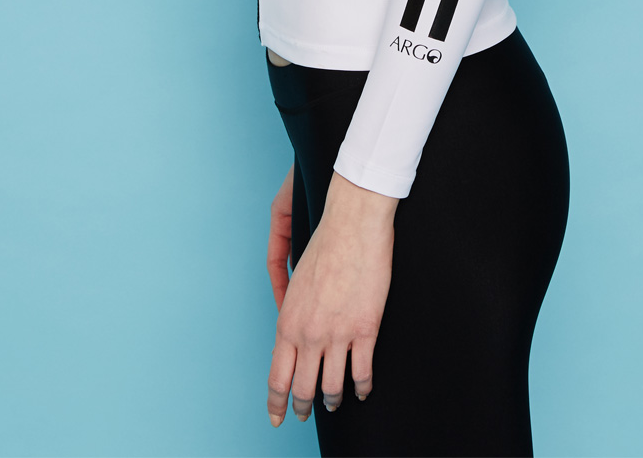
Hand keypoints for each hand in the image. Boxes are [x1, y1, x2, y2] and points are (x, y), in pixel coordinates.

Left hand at [267, 170, 394, 425]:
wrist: (352, 224)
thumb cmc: (325, 246)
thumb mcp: (297, 285)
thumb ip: (292, 317)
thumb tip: (292, 341)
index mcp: (288, 323)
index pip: (277, 377)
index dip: (277, 403)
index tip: (278, 417)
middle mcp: (309, 335)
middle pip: (303, 389)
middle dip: (303, 407)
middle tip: (305, 414)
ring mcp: (338, 334)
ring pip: (333, 388)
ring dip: (332, 401)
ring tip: (334, 403)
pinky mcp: (365, 330)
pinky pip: (362, 372)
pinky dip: (362, 387)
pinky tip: (362, 390)